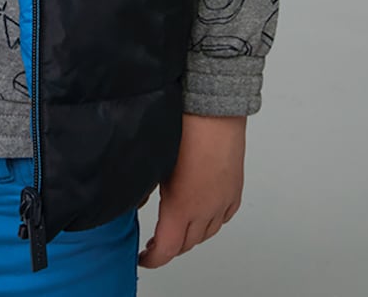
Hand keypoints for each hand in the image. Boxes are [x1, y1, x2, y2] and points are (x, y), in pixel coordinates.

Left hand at [138, 113, 245, 268]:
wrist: (214, 108)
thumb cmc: (186, 127)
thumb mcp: (155, 161)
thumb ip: (143, 188)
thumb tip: (133, 202)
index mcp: (183, 206)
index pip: (168, 249)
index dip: (153, 259)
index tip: (144, 258)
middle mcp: (206, 208)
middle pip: (188, 244)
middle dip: (170, 247)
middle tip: (156, 244)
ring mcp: (223, 199)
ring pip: (208, 233)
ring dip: (191, 236)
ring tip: (176, 228)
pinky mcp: (234, 188)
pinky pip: (224, 216)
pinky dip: (212, 222)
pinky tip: (203, 213)